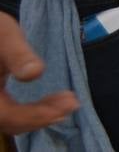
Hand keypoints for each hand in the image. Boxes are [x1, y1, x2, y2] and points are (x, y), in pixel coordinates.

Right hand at [0, 11, 78, 134]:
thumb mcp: (5, 34)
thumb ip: (17, 53)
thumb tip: (34, 73)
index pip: (5, 115)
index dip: (34, 115)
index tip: (64, 107)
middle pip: (9, 122)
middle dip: (43, 115)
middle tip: (73, 103)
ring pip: (11, 121)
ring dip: (41, 115)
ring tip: (68, 101)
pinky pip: (12, 113)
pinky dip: (33, 111)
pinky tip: (53, 102)